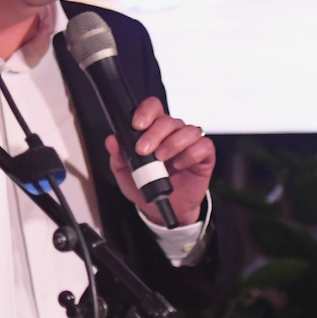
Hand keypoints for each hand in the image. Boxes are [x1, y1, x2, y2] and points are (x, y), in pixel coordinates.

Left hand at [103, 96, 214, 226]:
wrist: (161, 209)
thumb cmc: (145, 185)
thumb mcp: (125, 173)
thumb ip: (118, 156)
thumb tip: (112, 140)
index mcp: (154, 130)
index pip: (154, 108)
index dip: (147, 112)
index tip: (137, 125)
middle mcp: (173, 133)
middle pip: (169, 120)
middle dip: (155, 133)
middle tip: (143, 150)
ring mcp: (190, 143)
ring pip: (188, 130)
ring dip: (172, 143)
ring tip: (161, 159)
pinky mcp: (204, 157)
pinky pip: (204, 146)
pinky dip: (190, 154)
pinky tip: (179, 165)